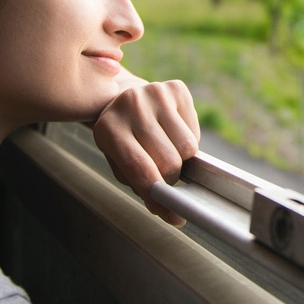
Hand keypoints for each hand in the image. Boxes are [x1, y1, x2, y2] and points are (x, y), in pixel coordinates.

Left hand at [92, 70, 199, 225]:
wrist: (124, 96)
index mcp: (108, 128)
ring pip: (187, 148)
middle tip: (163, 175)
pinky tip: (172, 132)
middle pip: (168, 161)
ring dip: (181, 159)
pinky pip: (195, 131)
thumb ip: (139, 183)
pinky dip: (188, 139)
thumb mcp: (118, 160)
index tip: (173, 215)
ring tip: (166, 150)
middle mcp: (130, 104)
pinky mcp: (176, 88)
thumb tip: (168, 210)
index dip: (158, 195)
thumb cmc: (123, 138)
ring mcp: (155, 92)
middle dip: (170, 177)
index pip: (139, 169)